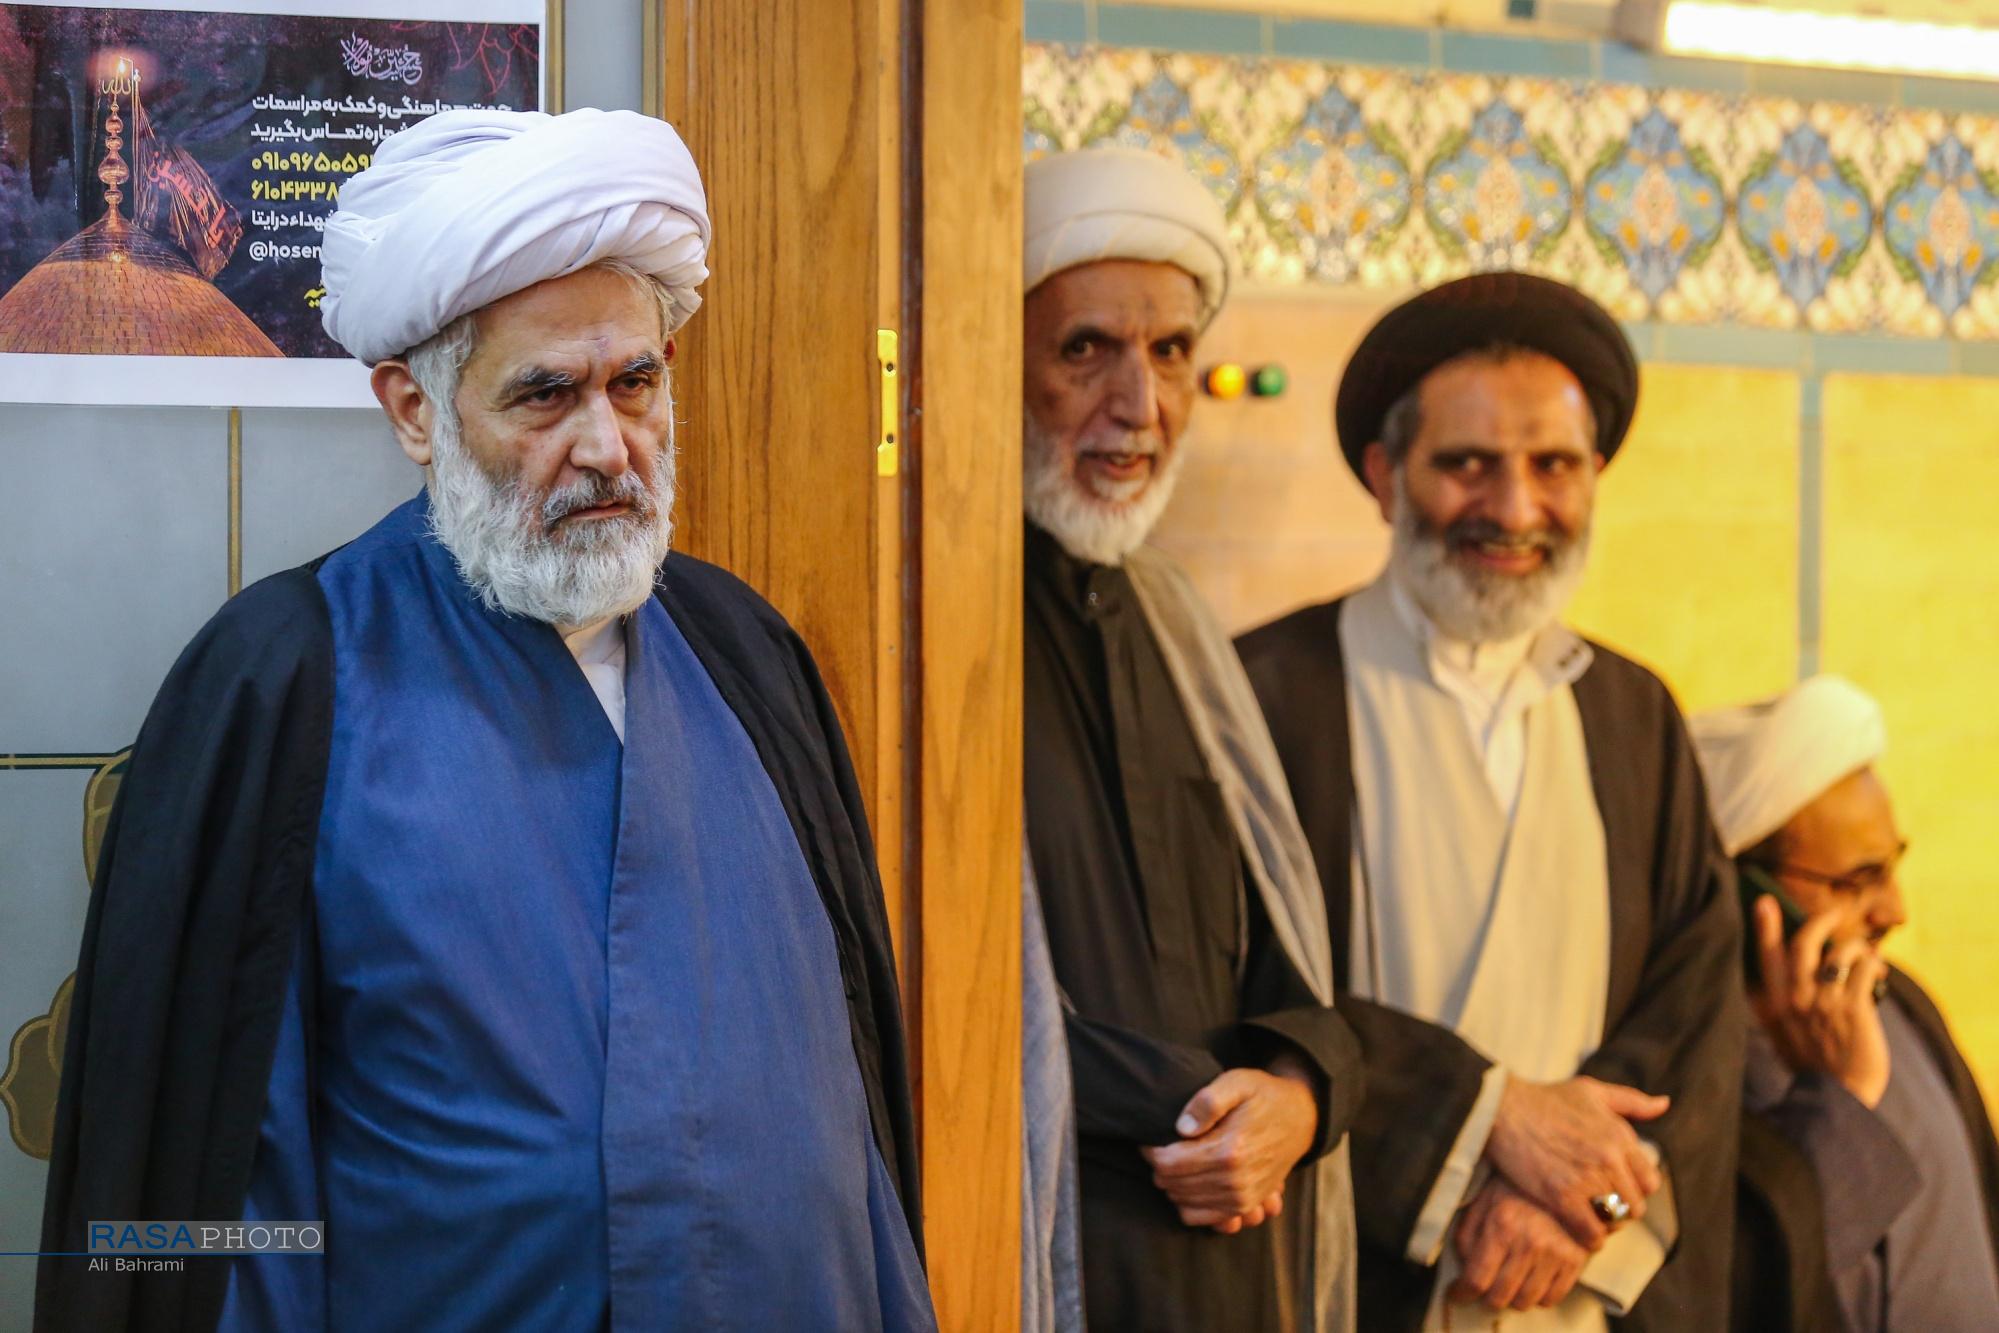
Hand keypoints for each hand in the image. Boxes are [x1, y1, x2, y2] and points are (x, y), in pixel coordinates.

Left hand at [1140, 1061, 1317, 1231]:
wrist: (1300, 1119)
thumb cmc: (1264, 1096)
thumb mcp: (1237, 1083)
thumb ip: (1207, 1101)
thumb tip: (1182, 1128)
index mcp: (1229, 1151)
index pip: (1168, 1163)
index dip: (1151, 1150)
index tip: (1151, 1138)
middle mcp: (1235, 1182)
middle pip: (1172, 1184)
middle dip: (1160, 1166)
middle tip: (1164, 1146)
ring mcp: (1241, 1199)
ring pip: (1182, 1202)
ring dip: (1173, 1183)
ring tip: (1178, 1160)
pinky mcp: (1245, 1206)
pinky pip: (1200, 1217)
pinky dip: (1188, 1202)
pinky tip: (1191, 1180)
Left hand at [1447, 1177, 1588, 1310]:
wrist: (1562, 1177)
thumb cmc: (1513, 1189)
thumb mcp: (1482, 1203)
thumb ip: (1466, 1237)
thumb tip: (1464, 1272)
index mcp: (1501, 1226)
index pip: (1477, 1280)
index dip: (1461, 1293)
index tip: (1456, 1294)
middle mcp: (1529, 1243)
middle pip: (1500, 1298)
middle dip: (1486, 1297)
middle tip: (1484, 1286)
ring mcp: (1555, 1254)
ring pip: (1525, 1303)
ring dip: (1512, 1296)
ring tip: (1508, 1279)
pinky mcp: (1576, 1261)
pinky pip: (1551, 1299)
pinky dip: (1537, 1296)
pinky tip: (1530, 1279)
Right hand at [1485, 1073, 1667, 1249]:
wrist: (1501, 1108)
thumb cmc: (1544, 1098)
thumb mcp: (1591, 1090)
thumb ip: (1631, 1100)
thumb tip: (1664, 1104)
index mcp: (1620, 1135)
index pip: (1650, 1181)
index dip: (1634, 1190)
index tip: (1616, 1190)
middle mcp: (1609, 1158)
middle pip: (1635, 1205)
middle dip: (1619, 1209)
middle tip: (1599, 1208)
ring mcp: (1587, 1178)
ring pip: (1615, 1221)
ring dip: (1604, 1225)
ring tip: (1588, 1219)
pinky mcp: (1562, 1196)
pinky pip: (1592, 1233)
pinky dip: (1589, 1239)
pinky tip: (1578, 1231)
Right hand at [1750, 895, 1889, 1107]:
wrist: (1838, 1096)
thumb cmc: (1812, 1065)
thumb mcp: (1782, 1034)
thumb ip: (1777, 1005)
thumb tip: (1778, 978)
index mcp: (1774, 1004)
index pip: (1766, 956)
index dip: (1765, 927)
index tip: (1765, 902)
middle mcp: (1796, 997)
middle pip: (1804, 942)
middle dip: (1819, 921)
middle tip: (1831, 915)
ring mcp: (1824, 1001)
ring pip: (1839, 949)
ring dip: (1856, 947)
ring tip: (1865, 957)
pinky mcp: (1854, 1007)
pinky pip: (1865, 966)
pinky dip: (1874, 963)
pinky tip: (1878, 972)